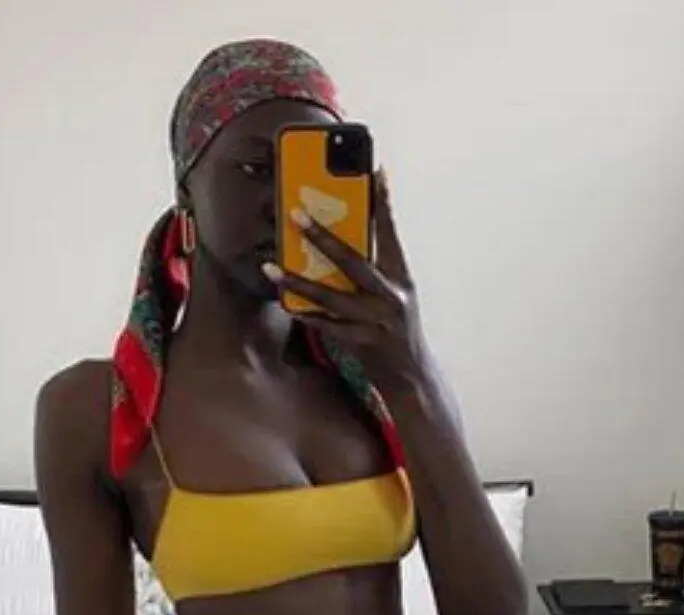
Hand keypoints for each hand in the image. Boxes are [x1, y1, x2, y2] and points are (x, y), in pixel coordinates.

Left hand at [264, 170, 424, 390]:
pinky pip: (327, 325)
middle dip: (322, 235)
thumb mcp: (394, 295)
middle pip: (353, 260)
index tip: (374, 169)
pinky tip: (285, 303)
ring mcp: (376, 321)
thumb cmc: (396, 331)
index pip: (389, 233)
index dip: (382, 202)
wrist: (412, 376)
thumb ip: (372, 271)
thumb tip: (336, 245)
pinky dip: (306, 313)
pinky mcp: (362, 343)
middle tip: (296, 214)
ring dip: (297, 281)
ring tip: (271, 267)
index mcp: (400, 278)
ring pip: (331, 296)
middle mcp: (391, 296)